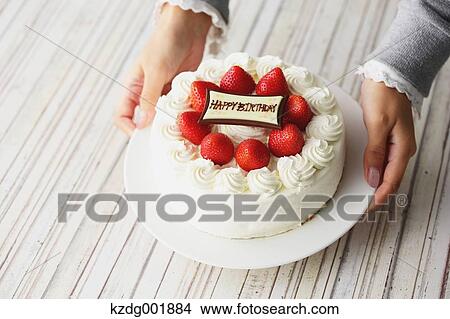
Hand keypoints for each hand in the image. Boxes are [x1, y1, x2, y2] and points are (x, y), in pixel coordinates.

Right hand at [114, 5, 211, 134]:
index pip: (123, 115)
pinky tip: (190, 115)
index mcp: (133, 87)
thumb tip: (143, 123)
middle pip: (144, 119)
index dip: (129, 127)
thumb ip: (149, 98)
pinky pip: (178, 108)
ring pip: (162, 115)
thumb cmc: (165, 44)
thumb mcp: (155, 71)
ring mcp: (163, 93)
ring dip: (170, 121)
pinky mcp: (178, 91)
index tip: (142, 135)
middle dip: (152, 129)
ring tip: (180, 127)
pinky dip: (183, 113)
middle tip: (165, 136)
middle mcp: (146, 93)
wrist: (187, 28)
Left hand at [360, 79, 415, 206]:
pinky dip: (373, 169)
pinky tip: (365, 173)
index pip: (391, 180)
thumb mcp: (377, 124)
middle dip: (378, 193)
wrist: (387, 75)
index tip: (366, 208)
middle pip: (390, 178)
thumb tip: (373, 178)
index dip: (380, 196)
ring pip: (386, 170)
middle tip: (360, 205)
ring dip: (375, 182)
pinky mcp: (386, 137)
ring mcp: (395, 144)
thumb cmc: (384, 96)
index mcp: (402, 148)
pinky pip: (381, 159)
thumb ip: (375, 152)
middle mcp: (401, 149)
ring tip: (361, 193)